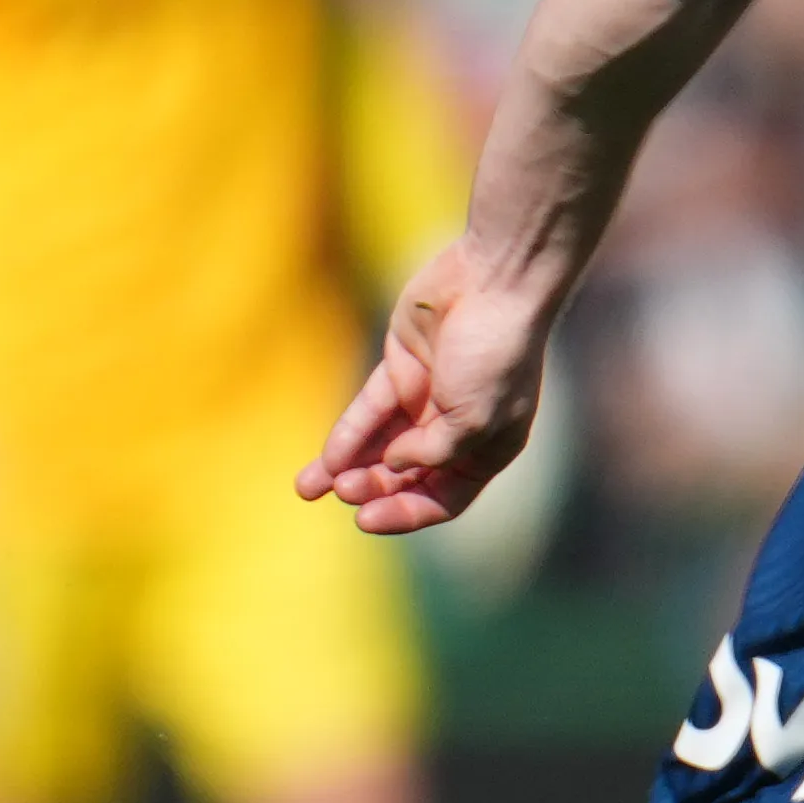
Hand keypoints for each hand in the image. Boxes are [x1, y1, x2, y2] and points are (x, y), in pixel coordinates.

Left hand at [303, 242, 558, 534]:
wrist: (493, 282)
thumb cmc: (497, 354)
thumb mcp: (473, 419)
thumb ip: (432, 453)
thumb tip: (393, 465)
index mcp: (488, 451)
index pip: (442, 499)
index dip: (405, 513)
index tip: (365, 520)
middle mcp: (456, 431)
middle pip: (405, 477)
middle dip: (372, 489)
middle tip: (344, 493)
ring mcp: (427, 400)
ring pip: (380, 446)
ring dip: (347, 469)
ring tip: (307, 489)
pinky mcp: (400, 369)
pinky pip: (369, 411)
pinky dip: (348, 434)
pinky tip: (326, 456)